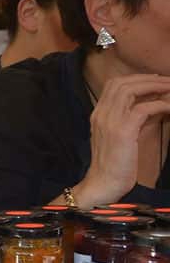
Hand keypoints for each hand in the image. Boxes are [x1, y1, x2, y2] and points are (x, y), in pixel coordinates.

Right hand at [78, 74, 169, 205]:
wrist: (103, 184)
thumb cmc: (115, 164)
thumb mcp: (121, 137)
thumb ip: (132, 120)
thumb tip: (154, 107)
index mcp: (99, 114)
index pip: (114, 84)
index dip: (136, 78)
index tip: (155, 81)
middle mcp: (101, 114)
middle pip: (122, 83)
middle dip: (147, 79)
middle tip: (167, 82)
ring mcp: (110, 121)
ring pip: (130, 90)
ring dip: (154, 87)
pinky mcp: (122, 131)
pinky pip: (143, 109)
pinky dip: (159, 104)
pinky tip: (169, 108)